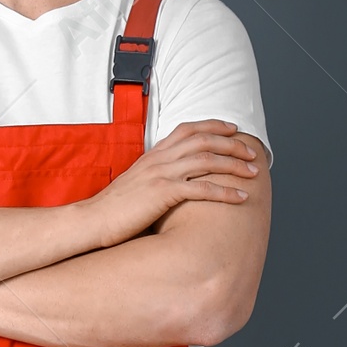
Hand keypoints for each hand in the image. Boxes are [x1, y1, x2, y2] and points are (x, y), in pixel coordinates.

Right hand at [85, 120, 261, 247]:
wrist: (92, 219)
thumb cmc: (114, 208)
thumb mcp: (136, 183)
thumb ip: (155, 175)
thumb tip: (172, 179)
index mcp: (154, 154)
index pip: (188, 129)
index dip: (214, 126)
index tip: (233, 130)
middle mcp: (160, 159)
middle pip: (204, 141)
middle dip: (233, 145)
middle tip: (253, 153)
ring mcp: (161, 174)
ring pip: (208, 161)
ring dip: (235, 165)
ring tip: (254, 172)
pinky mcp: (163, 193)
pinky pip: (202, 188)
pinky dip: (225, 192)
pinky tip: (241, 197)